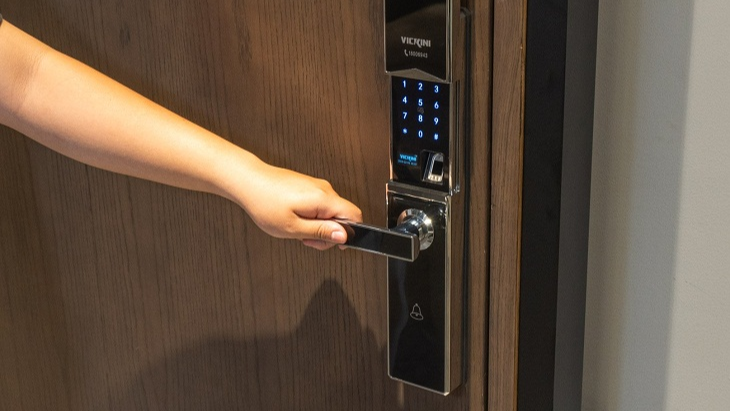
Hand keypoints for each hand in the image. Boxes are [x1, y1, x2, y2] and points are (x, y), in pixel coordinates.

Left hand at [228, 160, 361, 249]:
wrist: (248, 181)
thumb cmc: (265, 203)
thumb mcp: (293, 227)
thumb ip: (321, 232)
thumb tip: (343, 236)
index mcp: (324, 199)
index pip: (355, 216)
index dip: (350, 234)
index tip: (334, 244)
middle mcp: (324, 189)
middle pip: (342, 216)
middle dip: (329, 232)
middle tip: (307, 239)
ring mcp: (317, 186)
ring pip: (330, 211)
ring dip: (318, 225)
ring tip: (297, 228)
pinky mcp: (309, 186)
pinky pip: (320, 205)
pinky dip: (312, 216)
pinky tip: (295, 218)